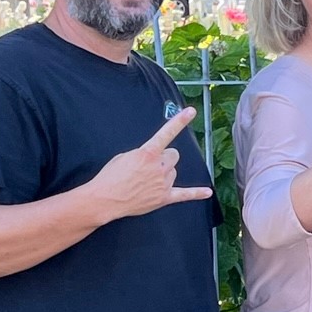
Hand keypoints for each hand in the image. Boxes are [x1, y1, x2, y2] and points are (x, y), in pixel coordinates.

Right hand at [86, 106, 213, 218]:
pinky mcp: (164, 198)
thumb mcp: (123, 157)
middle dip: (164, 158)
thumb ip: (142, 154)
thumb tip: (151, 158)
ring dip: (165, 173)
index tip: (191, 111)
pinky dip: (196, 194)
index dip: (180, 121)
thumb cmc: (110, 178)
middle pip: (173, 155)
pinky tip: (206, 192)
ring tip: (147, 181)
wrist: (105, 199)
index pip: (166, 133)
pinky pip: (185, 195)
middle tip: (151, 165)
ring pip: (174, 172)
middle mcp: (159, 167)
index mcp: (148, 153)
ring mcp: (163, 182)